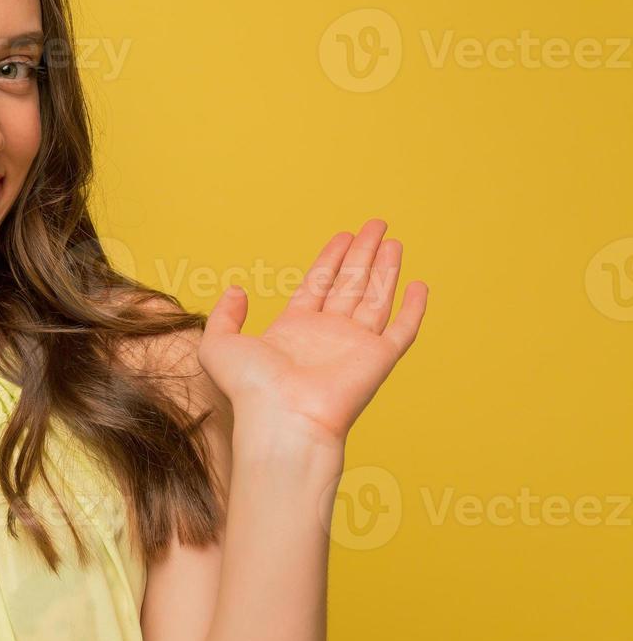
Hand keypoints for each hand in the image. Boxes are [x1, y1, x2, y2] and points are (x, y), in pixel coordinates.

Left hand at [197, 218, 427, 447]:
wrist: (282, 416)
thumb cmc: (250, 388)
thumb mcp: (219, 344)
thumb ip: (226, 315)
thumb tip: (236, 290)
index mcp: (294, 329)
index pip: (319, 284)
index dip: (332, 259)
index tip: (344, 235)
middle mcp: (327, 334)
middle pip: (350, 284)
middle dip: (363, 253)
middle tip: (376, 224)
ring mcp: (354, 345)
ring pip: (376, 297)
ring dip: (386, 269)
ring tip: (393, 240)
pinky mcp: (379, 358)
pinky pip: (402, 329)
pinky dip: (413, 309)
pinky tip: (420, 285)